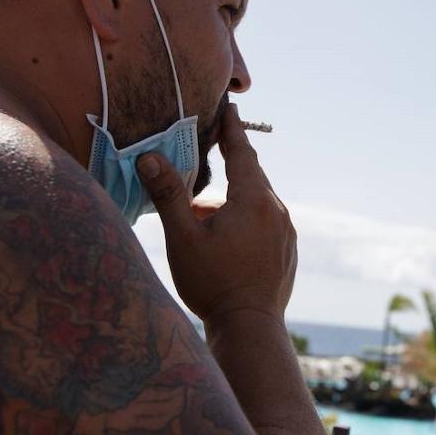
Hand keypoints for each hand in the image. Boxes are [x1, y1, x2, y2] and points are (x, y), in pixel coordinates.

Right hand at [136, 104, 296, 327]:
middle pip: (251, 175)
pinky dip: (246, 217)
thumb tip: (148, 158)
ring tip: (204, 212)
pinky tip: (225, 236)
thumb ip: (168, 195)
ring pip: (257, 200)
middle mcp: (276, 210)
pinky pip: (266, 221)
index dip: (231, 128)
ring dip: (233, 197)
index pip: (241, 152)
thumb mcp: (183, 238)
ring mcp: (286, 231)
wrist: (250, 327)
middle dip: (230, 161)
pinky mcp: (287, 250)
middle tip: (214, 145)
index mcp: (253, 199)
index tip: (230, 107)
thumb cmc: (213, 283)